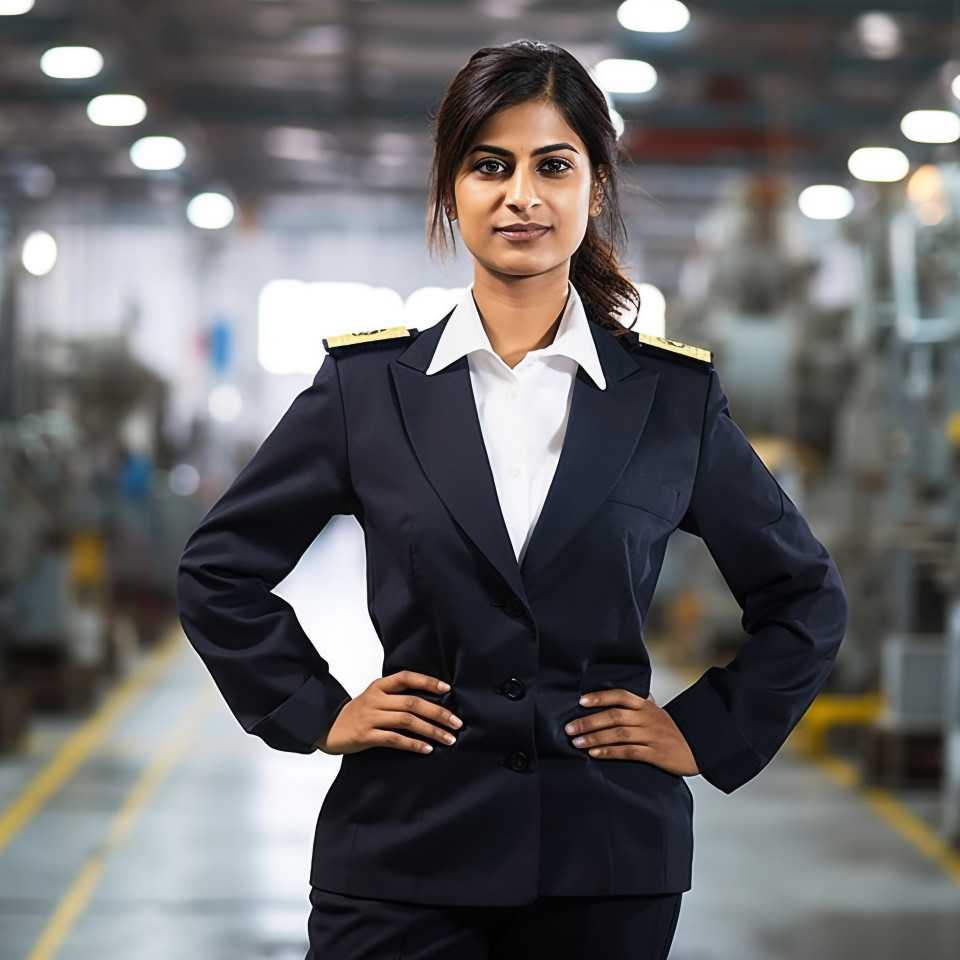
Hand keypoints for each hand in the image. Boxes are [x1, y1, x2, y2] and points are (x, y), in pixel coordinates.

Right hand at [314, 670, 462, 755]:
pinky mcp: (366, 736)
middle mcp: (376, 699)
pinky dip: (413, 744)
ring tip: (448, 739)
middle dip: (438, 712)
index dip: (428, 682)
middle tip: (456, 723)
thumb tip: (431, 701)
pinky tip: (427, 749)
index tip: (447, 688)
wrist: (327, 727)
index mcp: (379, 686)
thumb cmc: (357, 713)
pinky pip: (394, 739)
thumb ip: (396, 697)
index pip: (406, 677)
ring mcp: (371, 717)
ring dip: (431, 730)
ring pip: (407, 721)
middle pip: (412, 702)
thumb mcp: (374, 697)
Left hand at [564, 688, 699, 776]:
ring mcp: (651, 736)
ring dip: (595, 738)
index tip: (581, 701)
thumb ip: (637, 702)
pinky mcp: (655, 753)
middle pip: (614, 715)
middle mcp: (647, 718)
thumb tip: (614, 694)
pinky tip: (595, 754)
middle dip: (589, 721)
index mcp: (646, 706)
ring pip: (618, 734)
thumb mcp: (655, 711)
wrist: (697, 747)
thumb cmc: (671, 729)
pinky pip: (628, 751)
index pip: (621, 695)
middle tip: (569, 727)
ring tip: (576, 741)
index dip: (600, 697)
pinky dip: (610, 752)